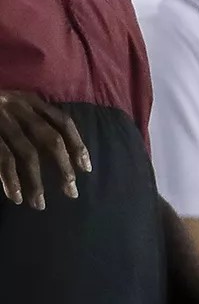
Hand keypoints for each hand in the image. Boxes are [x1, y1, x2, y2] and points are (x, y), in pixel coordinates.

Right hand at [0, 90, 87, 208]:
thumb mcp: (12, 108)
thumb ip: (34, 123)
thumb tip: (64, 156)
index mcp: (29, 100)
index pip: (63, 122)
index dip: (78, 145)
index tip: (86, 169)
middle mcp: (16, 107)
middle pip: (50, 139)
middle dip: (63, 168)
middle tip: (71, 192)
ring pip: (26, 154)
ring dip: (35, 182)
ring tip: (39, 203)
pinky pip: (2, 159)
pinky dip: (10, 180)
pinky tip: (16, 196)